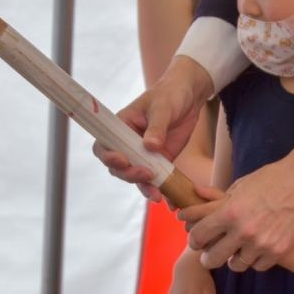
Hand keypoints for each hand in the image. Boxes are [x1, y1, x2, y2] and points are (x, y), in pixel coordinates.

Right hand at [93, 56, 213, 195]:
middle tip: (146, 174)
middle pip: (118, 167)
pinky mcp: (159, 161)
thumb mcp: (163, 107)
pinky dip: (158, 188)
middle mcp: (128, 143)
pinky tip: (165, 198)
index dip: (108, 157)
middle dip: (129, 174)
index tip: (123, 160)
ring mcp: (143, 154)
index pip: (104, 145)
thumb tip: (151, 146)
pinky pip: (154, 179)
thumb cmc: (170, 95)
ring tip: (156, 194)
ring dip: (143, 186)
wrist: (189, 97)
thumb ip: (157, 127)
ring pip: (134, 176)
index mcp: (120, 126)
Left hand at [187, 139, 293, 271]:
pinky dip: (255, 260)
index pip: (198, 236)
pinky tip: (256, 250)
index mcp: (229, 212)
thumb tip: (196, 194)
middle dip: (208, 257)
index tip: (197, 240)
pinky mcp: (279, 251)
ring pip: (236, 266)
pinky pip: (258, 267)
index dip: (194, 240)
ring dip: (233, 259)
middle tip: (211, 254)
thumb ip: (217, 199)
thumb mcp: (240, 185)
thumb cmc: (271, 179)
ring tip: (236, 251)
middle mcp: (243, 231)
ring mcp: (262, 243)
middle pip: (213, 259)